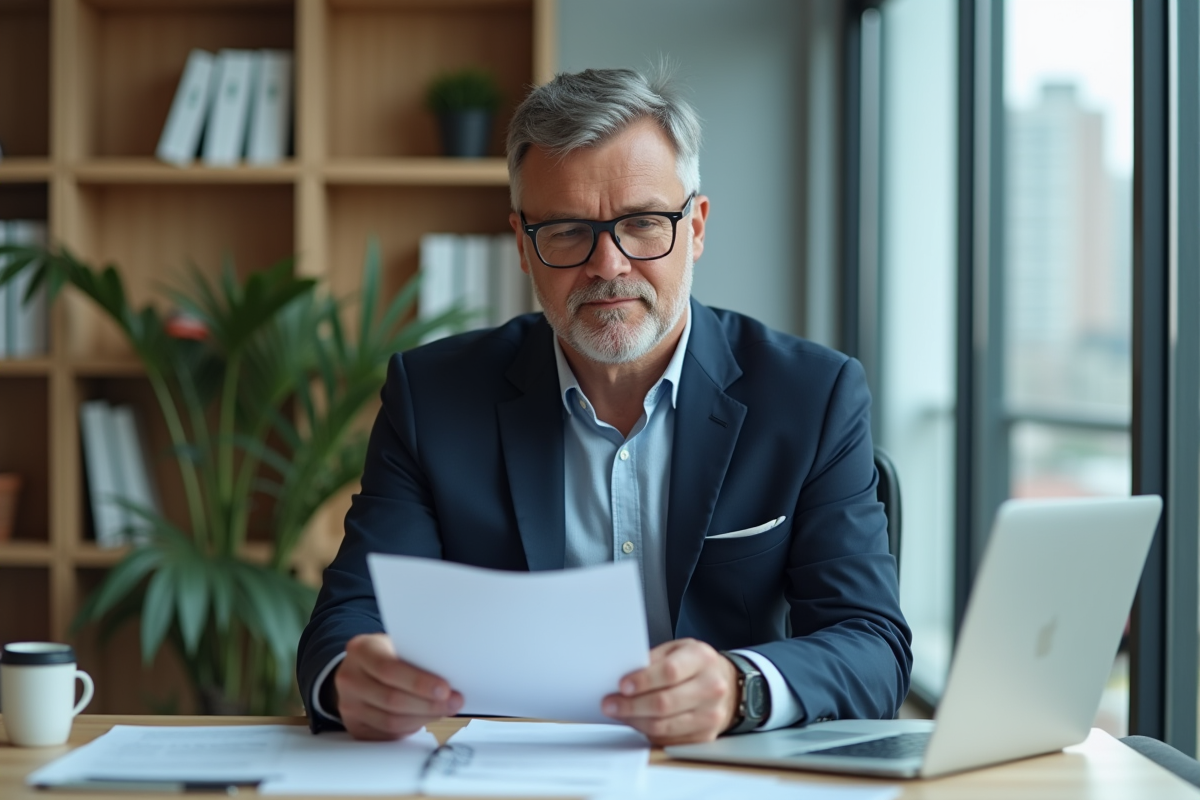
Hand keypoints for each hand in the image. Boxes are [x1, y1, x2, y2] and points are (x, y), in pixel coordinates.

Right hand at [333, 633, 463, 740]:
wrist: (359, 669)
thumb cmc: (386, 654)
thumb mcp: (397, 644)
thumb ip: (417, 656)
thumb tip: (450, 677)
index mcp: (361, 650)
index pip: (389, 669)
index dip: (419, 682)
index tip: (445, 689)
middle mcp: (349, 678)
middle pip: (391, 699)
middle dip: (428, 704)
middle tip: (453, 702)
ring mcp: (349, 705)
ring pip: (391, 721)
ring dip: (423, 718)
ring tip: (444, 710)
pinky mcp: (355, 726)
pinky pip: (387, 733)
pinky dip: (411, 728)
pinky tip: (425, 718)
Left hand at [601, 638, 739, 744]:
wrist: (729, 685)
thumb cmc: (697, 665)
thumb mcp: (678, 649)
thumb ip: (654, 660)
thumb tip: (625, 675)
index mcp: (702, 659)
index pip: (670, 672)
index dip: (643, 681)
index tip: (622, 685)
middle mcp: (711, 687)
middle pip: (665, 703)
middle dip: (631, 705)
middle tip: (610, 704)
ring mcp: (710, 715)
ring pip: (664, 725)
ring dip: (635, 721)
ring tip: (618, 713)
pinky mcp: (705, 736)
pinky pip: (668, 739)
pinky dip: (647, 732)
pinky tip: (636, 722)